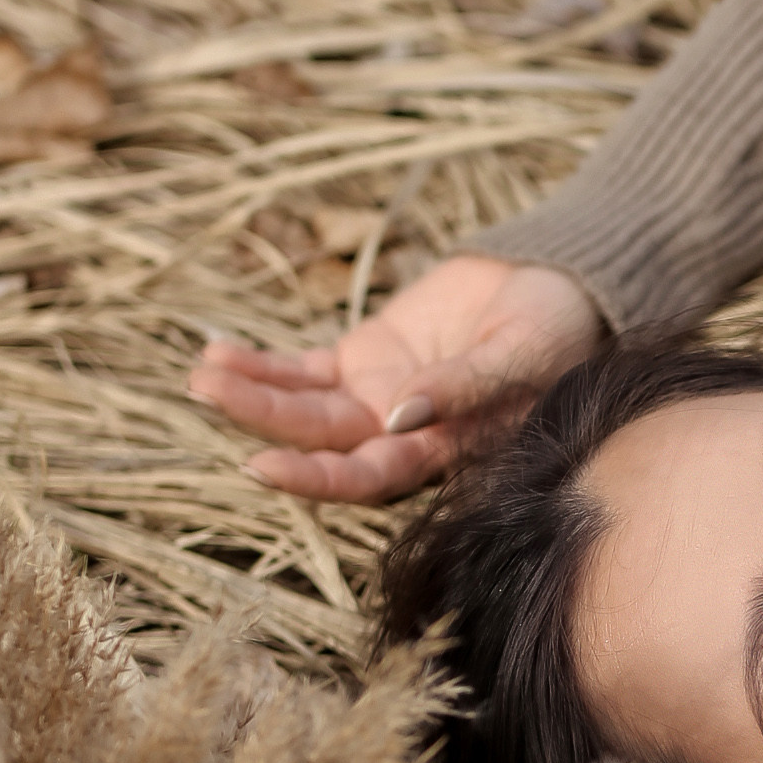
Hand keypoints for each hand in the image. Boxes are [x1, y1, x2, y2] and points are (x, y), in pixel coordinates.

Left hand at [186, 255, 603, 503]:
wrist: (560, 285)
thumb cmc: (557, 331)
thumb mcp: (520, 355)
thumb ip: (465, 387)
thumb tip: (401, 414)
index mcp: (445, 451)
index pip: (370, 476)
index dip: (315, 478)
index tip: (260, 464)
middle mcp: (402, 437)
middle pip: (323, 443)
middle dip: (262, 421)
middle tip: (207, 393)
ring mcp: (377, 399)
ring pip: (304, 408)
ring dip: (250, 394)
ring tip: (202, 373)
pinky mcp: (363, 359)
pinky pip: (303, 371)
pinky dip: (262, 366)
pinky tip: (218, 354)